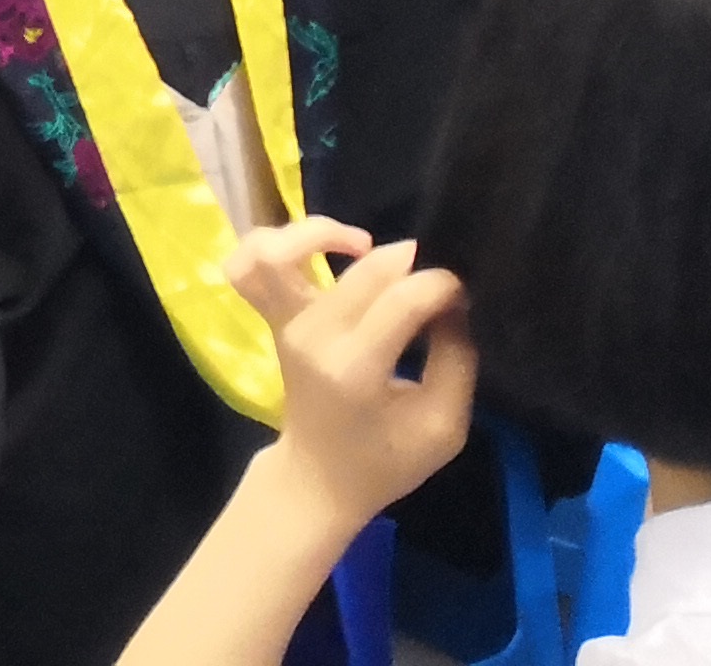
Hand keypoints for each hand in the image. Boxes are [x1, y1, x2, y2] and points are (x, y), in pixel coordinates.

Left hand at [107, 226, 472, 664]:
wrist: (319, 478)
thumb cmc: (386, 460)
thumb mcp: (444, 426)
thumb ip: (457, 360)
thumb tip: (457, 300)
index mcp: (355, 370)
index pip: (401, 301)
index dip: (442, 285)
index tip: (463, 292)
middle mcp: (312, 337)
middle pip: (361, 272)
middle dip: (409, 262)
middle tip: (435, 278)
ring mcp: (284, 324)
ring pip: (276, 253)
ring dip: (322, 233)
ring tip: (364, 245)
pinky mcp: (272, 318)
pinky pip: (247, 265)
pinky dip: (275, 241)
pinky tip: (322, 249)